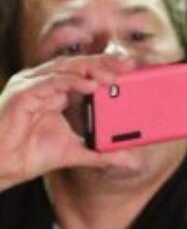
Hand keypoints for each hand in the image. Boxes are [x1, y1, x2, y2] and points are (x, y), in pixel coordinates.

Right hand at [0, 55, 119, 187]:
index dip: (106, 68)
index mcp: (54, 91)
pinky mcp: (22, 93)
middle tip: (129, 65)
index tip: (132, 70)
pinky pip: (50, 81)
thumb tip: (132, 161)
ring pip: (65, 69)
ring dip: (91, 70)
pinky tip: (89, 84)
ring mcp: (31, 85)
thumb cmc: (30, 154)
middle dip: (104, 63)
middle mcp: (42, 83)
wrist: (2, 165)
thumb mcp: (76, 153)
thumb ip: (103, 154)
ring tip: (113, 76)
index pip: (84, 72)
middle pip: (77, 66)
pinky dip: (71, 81)